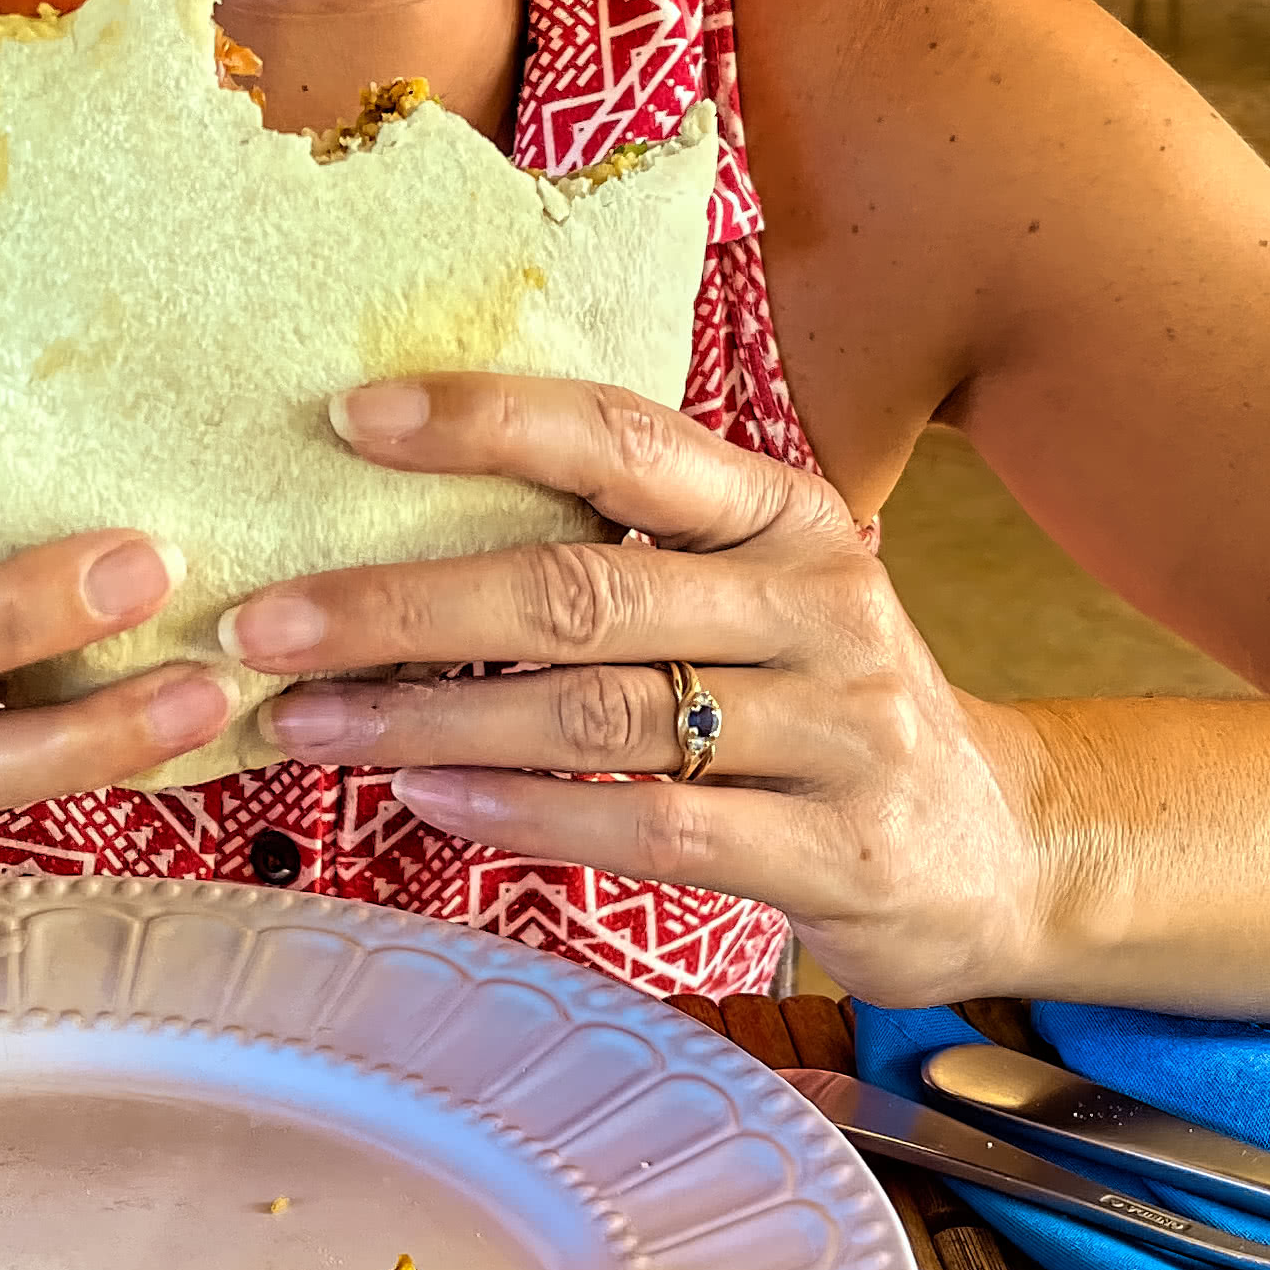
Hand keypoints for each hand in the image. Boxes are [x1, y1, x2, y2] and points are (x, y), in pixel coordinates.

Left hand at [225, 373, 1056, 1005]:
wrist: (1004, 847)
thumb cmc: (822, 705)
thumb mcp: (754, 596)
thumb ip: (624, 553)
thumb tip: (399, 523)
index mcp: (779, 511)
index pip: (619, 437)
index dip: (482, 421)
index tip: (344, 419)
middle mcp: (814, 600)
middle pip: (576, 587)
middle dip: (399, 605)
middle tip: (265, 625)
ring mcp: (836, 728)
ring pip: (596, 713)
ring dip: (431, 721)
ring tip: (309, 724)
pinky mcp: (836, 849)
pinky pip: (651, 825)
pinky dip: (525, 813)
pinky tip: (425, 802)